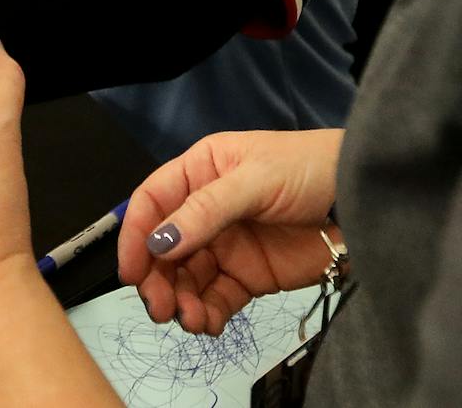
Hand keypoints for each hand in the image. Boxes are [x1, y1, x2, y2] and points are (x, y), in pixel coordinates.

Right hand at [118, 129, 344, 334]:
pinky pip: (217, 298)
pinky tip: (208, 323)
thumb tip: (159, 244)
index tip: (131, 272)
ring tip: (191, 320)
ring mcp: (225, 245)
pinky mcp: (249, 276)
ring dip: (181, 301)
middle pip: (164, 248)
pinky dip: (207, 313)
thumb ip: (205, 212)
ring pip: (187, 278)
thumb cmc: (307, 170)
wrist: (363, 201)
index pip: (152, 203)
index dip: (135, 236)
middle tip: (160, 308)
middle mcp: (203, 210)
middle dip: (157, 279)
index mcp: (198, 173)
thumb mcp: (253, 181)